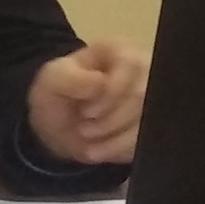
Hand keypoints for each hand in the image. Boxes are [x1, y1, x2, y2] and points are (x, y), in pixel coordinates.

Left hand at [26, 37, 147, 164]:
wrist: (57, 125)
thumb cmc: (57, 93)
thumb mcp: (53, 79)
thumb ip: (72, 78)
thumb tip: (101, 84)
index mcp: (120, 51)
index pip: (132, 66)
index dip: (111, 93)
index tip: (86, 112)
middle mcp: (143, 72)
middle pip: (144, 97)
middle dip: (111, 120)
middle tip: (84, 129)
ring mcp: (151, 99)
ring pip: (149, 122)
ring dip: (116, 140)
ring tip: (89, 145)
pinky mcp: (150, 127)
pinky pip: (146, 141)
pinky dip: (120, 151)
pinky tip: (98, 152)